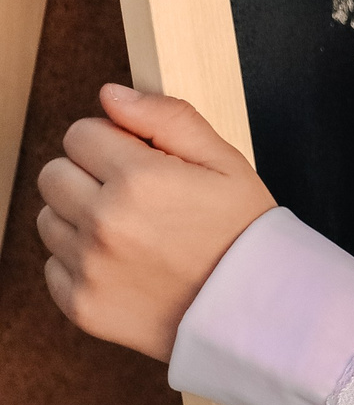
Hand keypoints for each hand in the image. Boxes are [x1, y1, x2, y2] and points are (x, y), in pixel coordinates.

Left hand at [36, 85, 277, 362]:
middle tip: (134, 195)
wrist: (254, 310)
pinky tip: (123, 262)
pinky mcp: (81, 305)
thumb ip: (167, 118)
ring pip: (48, 219)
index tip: (140, 159)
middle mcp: (105, 222)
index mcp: (139, 179)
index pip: (80, 134)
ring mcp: (88, 267)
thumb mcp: (225, 161)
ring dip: (80, 217)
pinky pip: (52, 267)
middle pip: (53, 173)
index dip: (112, 140)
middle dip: (88, 174)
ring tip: (130, 230)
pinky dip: (79, 262)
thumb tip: (110, 95)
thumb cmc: (244, 232)